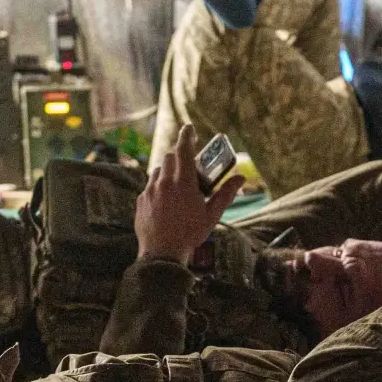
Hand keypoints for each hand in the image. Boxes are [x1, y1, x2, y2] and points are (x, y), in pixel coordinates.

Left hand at [133, 138, 242, 265]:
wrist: (162, 253)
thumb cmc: (190, 234)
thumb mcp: (212, 215)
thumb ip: (225, 194)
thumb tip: (241, 178)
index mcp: (183, 183)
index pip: (184, 150)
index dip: (187, 136)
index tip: (189, 128)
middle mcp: (164, 182)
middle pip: (169, 157)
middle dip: (179, 156)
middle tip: (188, 164)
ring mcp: (149, 191)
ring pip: (158, 171)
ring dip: (168, 172)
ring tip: (177, 186)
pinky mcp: (141, 201)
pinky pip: (149, 187)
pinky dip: (158, 188)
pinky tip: (166, 202)